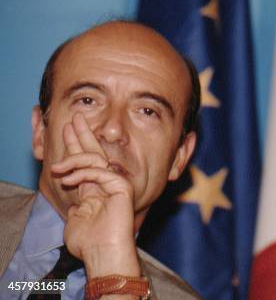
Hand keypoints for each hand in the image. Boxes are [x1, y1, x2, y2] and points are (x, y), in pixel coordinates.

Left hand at [51, 113, 140, 278]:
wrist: (102, 252)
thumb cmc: (89, 240)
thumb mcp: (75, 217)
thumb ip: (78, 202)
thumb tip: (75, 193)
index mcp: (98, 189)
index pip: (87, 161)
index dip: (77, 145)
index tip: (69, 129)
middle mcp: (109, 183)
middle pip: (95, 152)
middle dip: (82, 135)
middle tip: (74, 118)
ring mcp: (117, 184)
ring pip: (95, 160)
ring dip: (73, 160)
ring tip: (57, 168)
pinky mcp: (122, 187)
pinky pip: (100, 171)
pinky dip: (83, 173)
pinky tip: (69, 179)